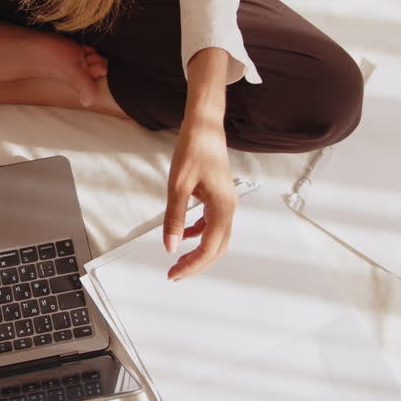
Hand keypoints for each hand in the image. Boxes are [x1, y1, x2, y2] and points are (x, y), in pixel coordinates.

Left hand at [163, 115, 238, 280]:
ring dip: (199, 251)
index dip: (192, 265)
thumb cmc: (193, 149)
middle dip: (197, 264)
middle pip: (217, 248)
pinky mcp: (220, 196)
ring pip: (217, 238)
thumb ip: (175, 218)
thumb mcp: (177, 186)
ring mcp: (227, 202)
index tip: (173, 273)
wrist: (204, 126)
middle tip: (175, 274)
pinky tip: (185, 234)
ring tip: (179, 260)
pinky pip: (213, 223)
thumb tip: (171, 246)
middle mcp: (229, 207)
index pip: (209, 248)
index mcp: (222, 207)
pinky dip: (200, 233)